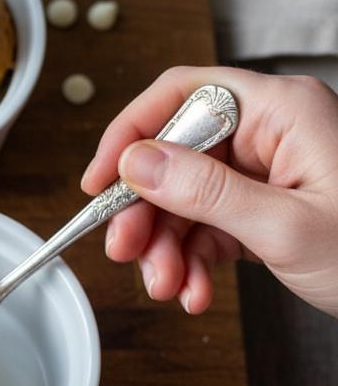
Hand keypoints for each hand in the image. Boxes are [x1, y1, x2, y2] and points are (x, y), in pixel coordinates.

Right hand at [81, 66, 337, 316]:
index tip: (100, 181)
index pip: (181, 96)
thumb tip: (136, 162)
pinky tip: (195, 290)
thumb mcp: (286, 226)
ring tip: (168, 286)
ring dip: (167, 247)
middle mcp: (273, 132)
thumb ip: (205, 192)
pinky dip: (193, 260)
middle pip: (175, 154)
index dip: (130, 134)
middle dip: (147, 211)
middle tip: (127, 252)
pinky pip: (209, 225)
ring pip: (185, 197)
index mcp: (282, 111)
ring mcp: (270, 170)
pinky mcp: (268, 206)